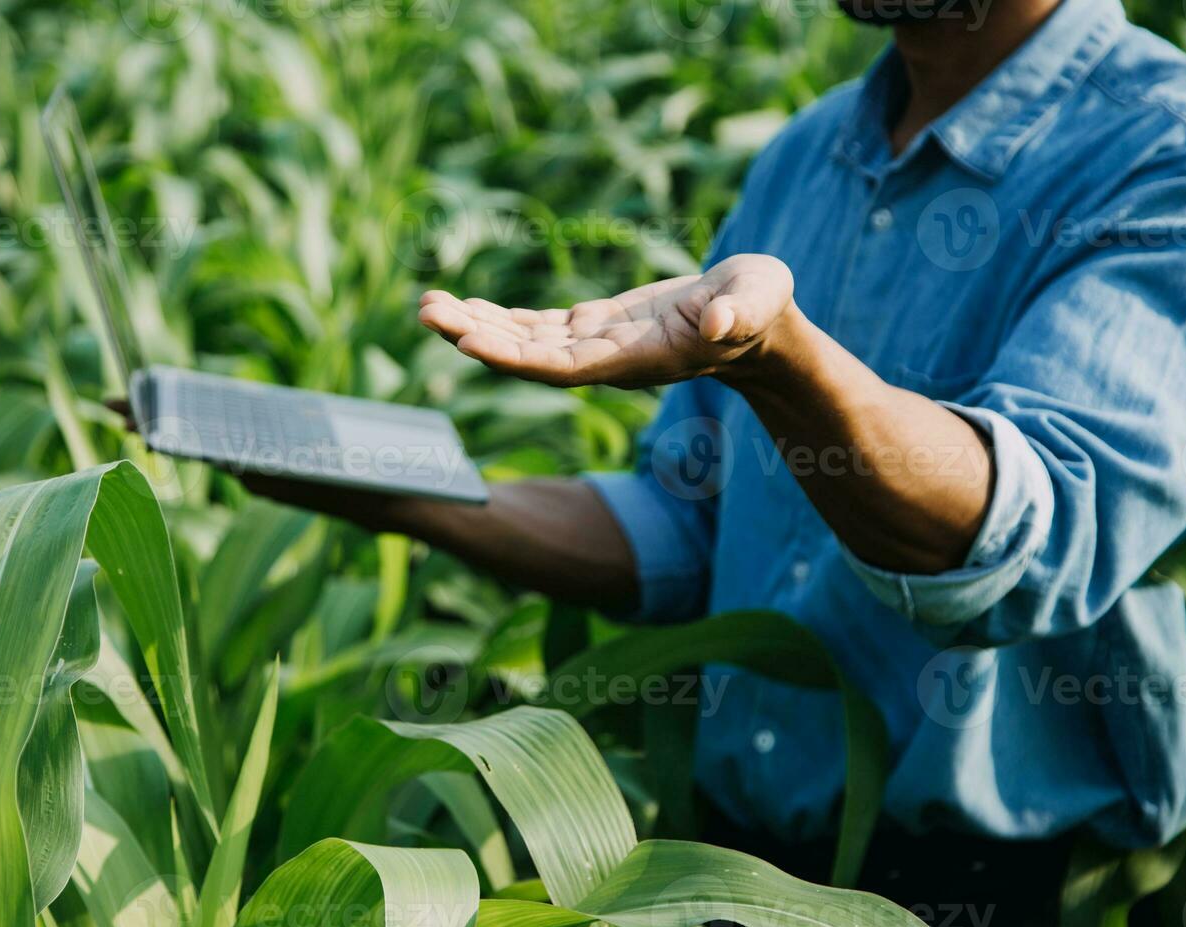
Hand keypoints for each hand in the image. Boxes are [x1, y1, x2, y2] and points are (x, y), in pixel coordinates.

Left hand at [417, 254, 796, 388]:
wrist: (758, 330)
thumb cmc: (760, 309)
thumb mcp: (758, 300)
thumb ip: (738, 312)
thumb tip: (714, 325)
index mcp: (637, 358)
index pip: (564, 366)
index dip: (515, 355)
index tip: (467, 340)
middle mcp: (606, 361)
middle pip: (529, 356)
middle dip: (476, 336)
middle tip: (425, 311)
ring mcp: (596, 347)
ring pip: (525, 342)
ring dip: (476, 326)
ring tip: (428, 304)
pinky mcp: (594, 329)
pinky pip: (536, 329)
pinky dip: (500, 319)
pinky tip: (464, 308)